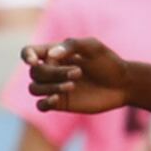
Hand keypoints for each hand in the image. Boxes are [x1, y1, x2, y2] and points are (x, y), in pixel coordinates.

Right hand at [22, 36, 150, 115]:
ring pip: (34, 88)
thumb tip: (49, 56)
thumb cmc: (109, 63)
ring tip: (72, 85)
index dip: (26, 56)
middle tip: (78, 72)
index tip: (34, 60)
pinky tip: (56, 99)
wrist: (123, 85)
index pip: (29, 52)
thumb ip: (72, 45)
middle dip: (53, 73)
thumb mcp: (94, 47)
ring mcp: (54, 87)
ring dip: (50, 87)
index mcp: (54, 54)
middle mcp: (51, 70)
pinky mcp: (59, 103)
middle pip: (35, 72)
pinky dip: (44, 102)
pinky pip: (40, 105)